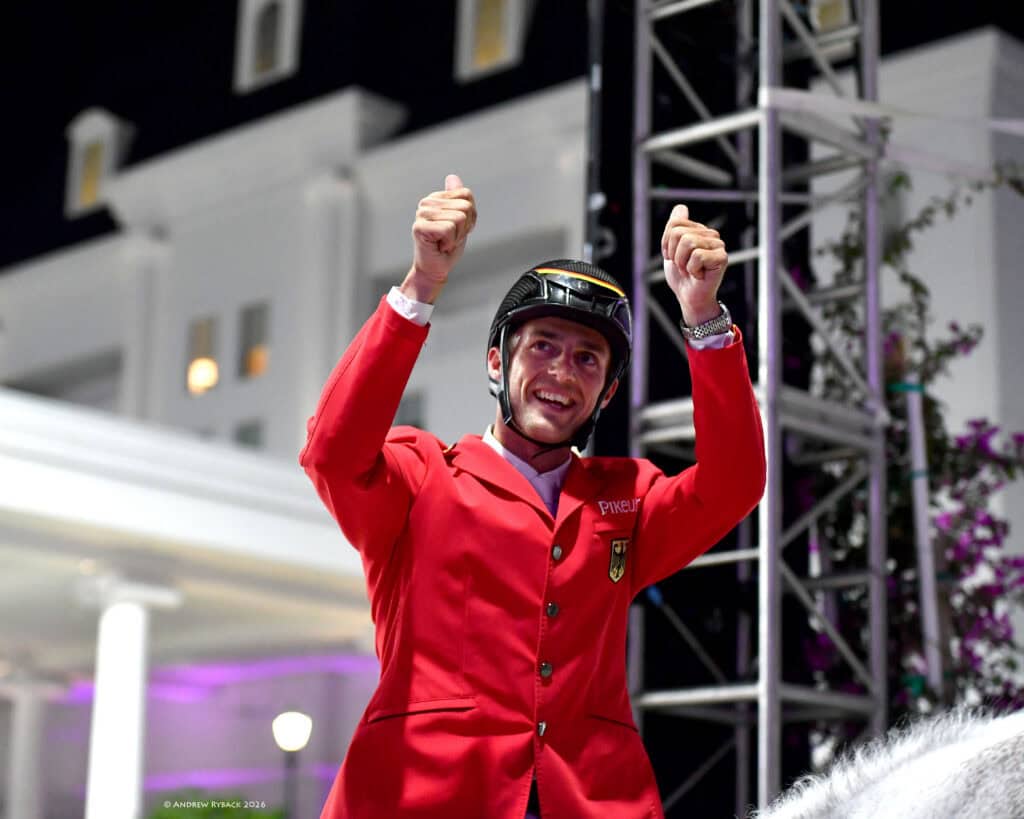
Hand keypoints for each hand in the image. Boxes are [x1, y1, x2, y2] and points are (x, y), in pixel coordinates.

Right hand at [402, 174, 476, 303]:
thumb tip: (452, 177)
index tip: (458, 229)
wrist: (435, 269)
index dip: (470, 216)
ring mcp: (422, 214)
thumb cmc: (446, 247)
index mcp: (436, 198)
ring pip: (459, 218)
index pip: (467, 195)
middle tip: (450, 238)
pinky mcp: (420, 227)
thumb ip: (458, 199)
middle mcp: (427, 203)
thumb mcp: (459, 221)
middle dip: (464, 227)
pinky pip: (449, 229)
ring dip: (457, 236)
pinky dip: (450, 242)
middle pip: (465, 206)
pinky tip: (440, 246)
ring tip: (445, 242)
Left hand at [660, 204, 728, 325]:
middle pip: (679, 232)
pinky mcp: (722, 257)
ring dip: (682, 262)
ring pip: (688, 242)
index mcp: (698, 230)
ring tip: (690, 270)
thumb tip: (681, 207)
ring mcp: (718, 245)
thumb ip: (674, 228)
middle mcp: (710, 234)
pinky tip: (699, 275)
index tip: (671, 256)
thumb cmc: (682, 276)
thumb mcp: (671, 250)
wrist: (689, 297)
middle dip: (674, 254)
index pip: (675, 223)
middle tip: (682, 266)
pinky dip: (692, 269)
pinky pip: (697, 256)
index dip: (666, 242)